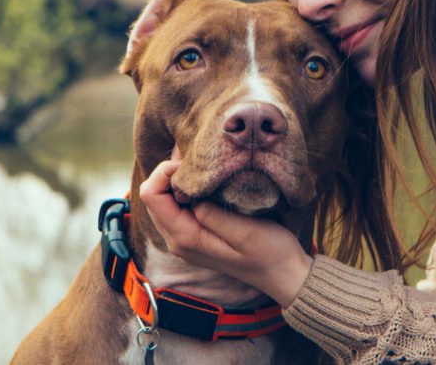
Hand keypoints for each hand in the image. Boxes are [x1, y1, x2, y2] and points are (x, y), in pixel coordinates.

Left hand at [138, 156, 313, 307]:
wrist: (284, 274)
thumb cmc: (270, 252)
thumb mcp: (244, 231)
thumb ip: (211, 213)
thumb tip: (188, 192)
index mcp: (185, 238)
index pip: (151, 195)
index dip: (165, 172)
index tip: (195, 165)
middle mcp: (177, 241)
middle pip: (153, 196)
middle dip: (170, 173)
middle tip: (201, 161)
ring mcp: (184, 240)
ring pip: (163, 200)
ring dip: (179, 181)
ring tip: (205, 167)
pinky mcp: (194, 236)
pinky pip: (177, 207)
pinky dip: (186, 190)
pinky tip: (207, 181)